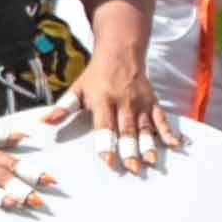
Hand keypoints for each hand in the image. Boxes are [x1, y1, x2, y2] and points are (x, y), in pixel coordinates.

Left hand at [46, 41, 175, 168]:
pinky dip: (169, 132)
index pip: (104, 124)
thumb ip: (64, 107)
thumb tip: (46, 121)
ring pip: (145, 127)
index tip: (107, 159)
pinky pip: (162, 119)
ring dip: (149, 145)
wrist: (121, 53)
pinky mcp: (152, 102)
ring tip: (151, 163)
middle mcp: (124, 101)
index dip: (106, 142)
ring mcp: (141, 102)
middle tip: (132, 168)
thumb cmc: (95, 76)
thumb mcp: (77, 88)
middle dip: (130, 149)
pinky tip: (175, 145)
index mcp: (103, 99)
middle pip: (127, 129)